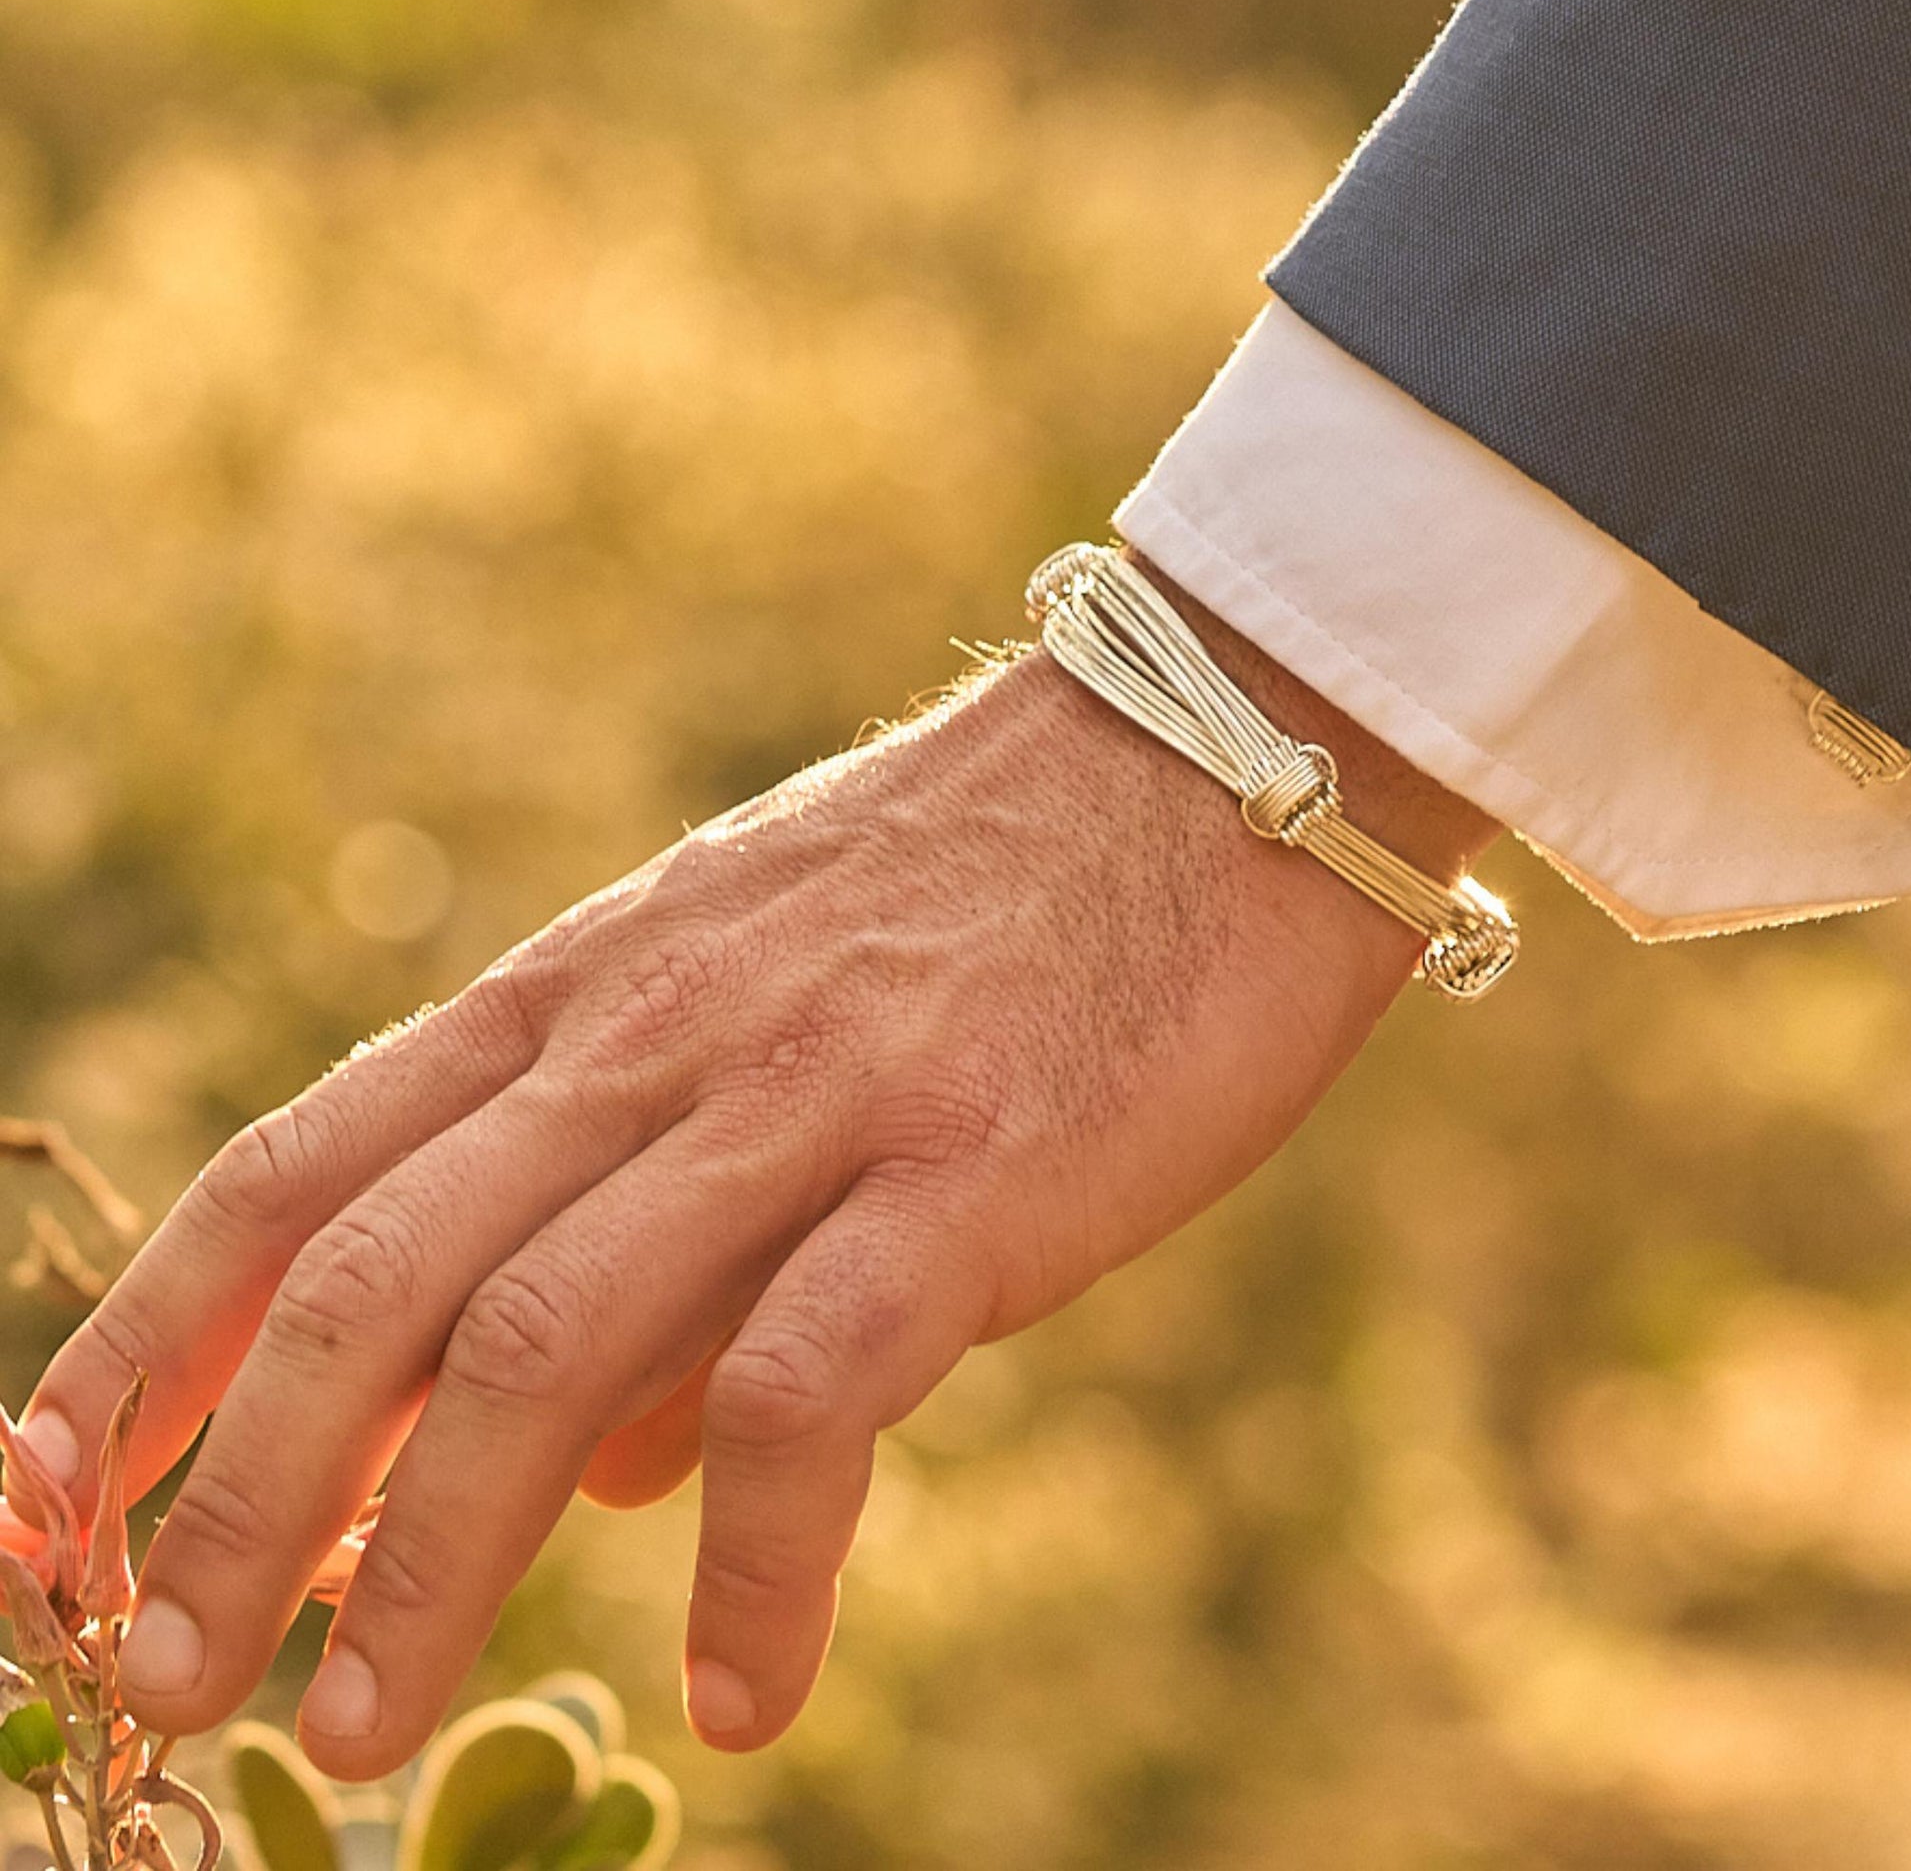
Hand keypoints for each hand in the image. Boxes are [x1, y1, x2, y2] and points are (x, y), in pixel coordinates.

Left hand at [9, 559, 1497, 1777]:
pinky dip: (752, 1567)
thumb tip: (586, 1476)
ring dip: (426, 1568)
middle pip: (380, 1283)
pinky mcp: (965, 1173)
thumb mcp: (769, 1020)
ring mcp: (804, 1099)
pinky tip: (742, 1699)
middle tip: (154, 1681)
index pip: (308, 1164)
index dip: (152, 1331)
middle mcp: (653, 1039)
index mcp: (587, 993)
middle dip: (237, 1497)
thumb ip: (660, 1235)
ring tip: (353, 1741)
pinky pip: (808, 1392)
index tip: (46, 1490)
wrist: (1205, 760)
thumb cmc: (987, 905)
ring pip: (541, 1348)